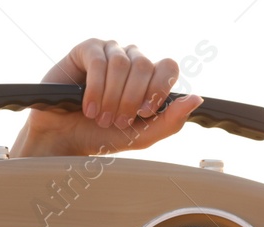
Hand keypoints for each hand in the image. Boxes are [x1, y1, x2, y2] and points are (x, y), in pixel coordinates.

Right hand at [10, 38, 202, 157]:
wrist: (67, 139)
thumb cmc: (103, 136)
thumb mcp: (142, 136)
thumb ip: (170, 121)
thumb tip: (196, 99)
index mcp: (149, 78)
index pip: (168, 66)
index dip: (159, 88)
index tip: (144, 113)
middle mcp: (132, 60)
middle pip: (145, 65)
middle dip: (132, 99)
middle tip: (118, 122)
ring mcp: (110, 52)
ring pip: (123, 63)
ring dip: (113, 96)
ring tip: (102, 117)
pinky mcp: (86, 49)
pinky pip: (100, 60)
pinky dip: (96, 87)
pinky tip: (89, 107)